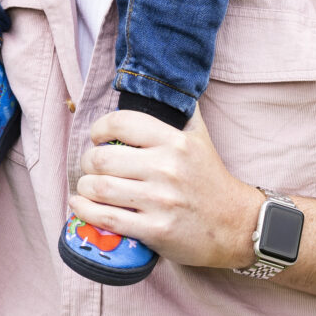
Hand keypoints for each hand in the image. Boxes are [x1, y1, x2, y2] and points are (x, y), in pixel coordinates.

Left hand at [68, 110, 258, 269]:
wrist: (235, 225)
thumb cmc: (211, 180)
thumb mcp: (201, 139)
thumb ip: (184, 112)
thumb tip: (169, 85)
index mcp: (175, 142)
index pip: (121, 123)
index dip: (99, 128)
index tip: (97, 138)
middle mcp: (167, 168)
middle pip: (103, 158)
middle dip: (87, 162)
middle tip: (90, 167)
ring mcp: (160, 200)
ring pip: (100, 188)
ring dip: (84, 187)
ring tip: (86, 187)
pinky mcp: (155, 230)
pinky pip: (107, 218)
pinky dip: (85, 211)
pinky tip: (80, 205)